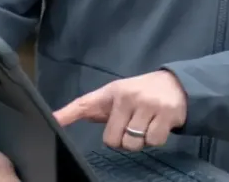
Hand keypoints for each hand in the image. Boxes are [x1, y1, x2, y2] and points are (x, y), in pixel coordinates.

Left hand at [53, 70, 187, 150]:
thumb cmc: (138, 93)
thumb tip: (55, 118)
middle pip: (114, 140)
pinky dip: (156, 139)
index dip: (66, 115)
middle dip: (123, 139)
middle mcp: (129, 97)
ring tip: (145, 124)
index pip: (84, 105)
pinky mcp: (168, 114)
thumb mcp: (112, 96)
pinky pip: (154, 142)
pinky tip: (158, 124)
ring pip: (134, 143)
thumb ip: (85, 109)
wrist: (176, 84)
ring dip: (140, 140)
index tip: (51, 119)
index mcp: (112, 92)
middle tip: (132, 125)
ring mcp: (149, 105)